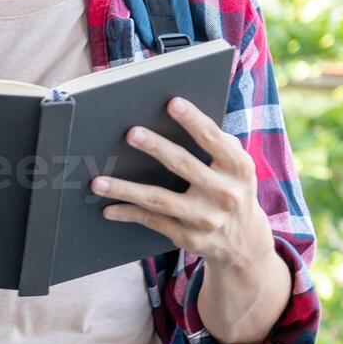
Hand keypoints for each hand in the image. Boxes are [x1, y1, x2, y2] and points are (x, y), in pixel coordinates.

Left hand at [93, 97, 273, 269]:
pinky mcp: (189, 237)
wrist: (244, 240)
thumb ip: (218, 143)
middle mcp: (225, 193)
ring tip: (98, 182)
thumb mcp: (236, 167)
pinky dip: (128, 214)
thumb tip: (182, 114)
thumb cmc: (231, 189)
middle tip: (130, 133)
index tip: (172, 103)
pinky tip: (107, 209)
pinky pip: (152, 221)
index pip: (213, 139)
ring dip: (125, 189)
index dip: (194, 120)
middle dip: (156, 147)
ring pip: (159, 199)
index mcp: (239, 168)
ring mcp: (206, 218)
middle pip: (183, 165)